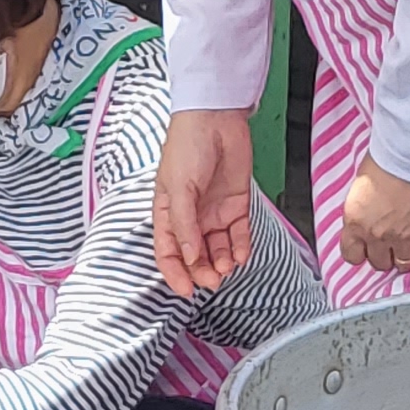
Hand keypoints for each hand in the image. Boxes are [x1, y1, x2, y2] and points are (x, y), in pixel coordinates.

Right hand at [153, 108, 257, 298]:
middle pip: (195, 255)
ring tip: (228, 266)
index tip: (186, 291)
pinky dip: (241, 247)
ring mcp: (214, 211)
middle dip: (203, 272)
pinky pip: (239, 233)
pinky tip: (242, 255)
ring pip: (218, 248)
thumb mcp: (178, 188)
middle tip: (213, 280)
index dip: (175, 274)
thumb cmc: (186, 145)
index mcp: (167, 212)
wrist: (216, 118)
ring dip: (222, 261)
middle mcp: (190, 216)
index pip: (167, 252)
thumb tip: (190, 257)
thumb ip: (184, 225)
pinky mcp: (236, 203)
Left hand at [336, 164, 409, 275]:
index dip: (361, 252)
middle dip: (385, 254)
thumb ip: (363, 208)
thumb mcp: (363, 183)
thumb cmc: (391, 156)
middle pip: (379, 263)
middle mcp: (376, 234)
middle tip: (392, 242)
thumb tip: (368, 216)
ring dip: (406, 254)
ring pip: (404, 264)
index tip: (367, 248)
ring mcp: (404, 238)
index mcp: (355, 220)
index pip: (351, 255)